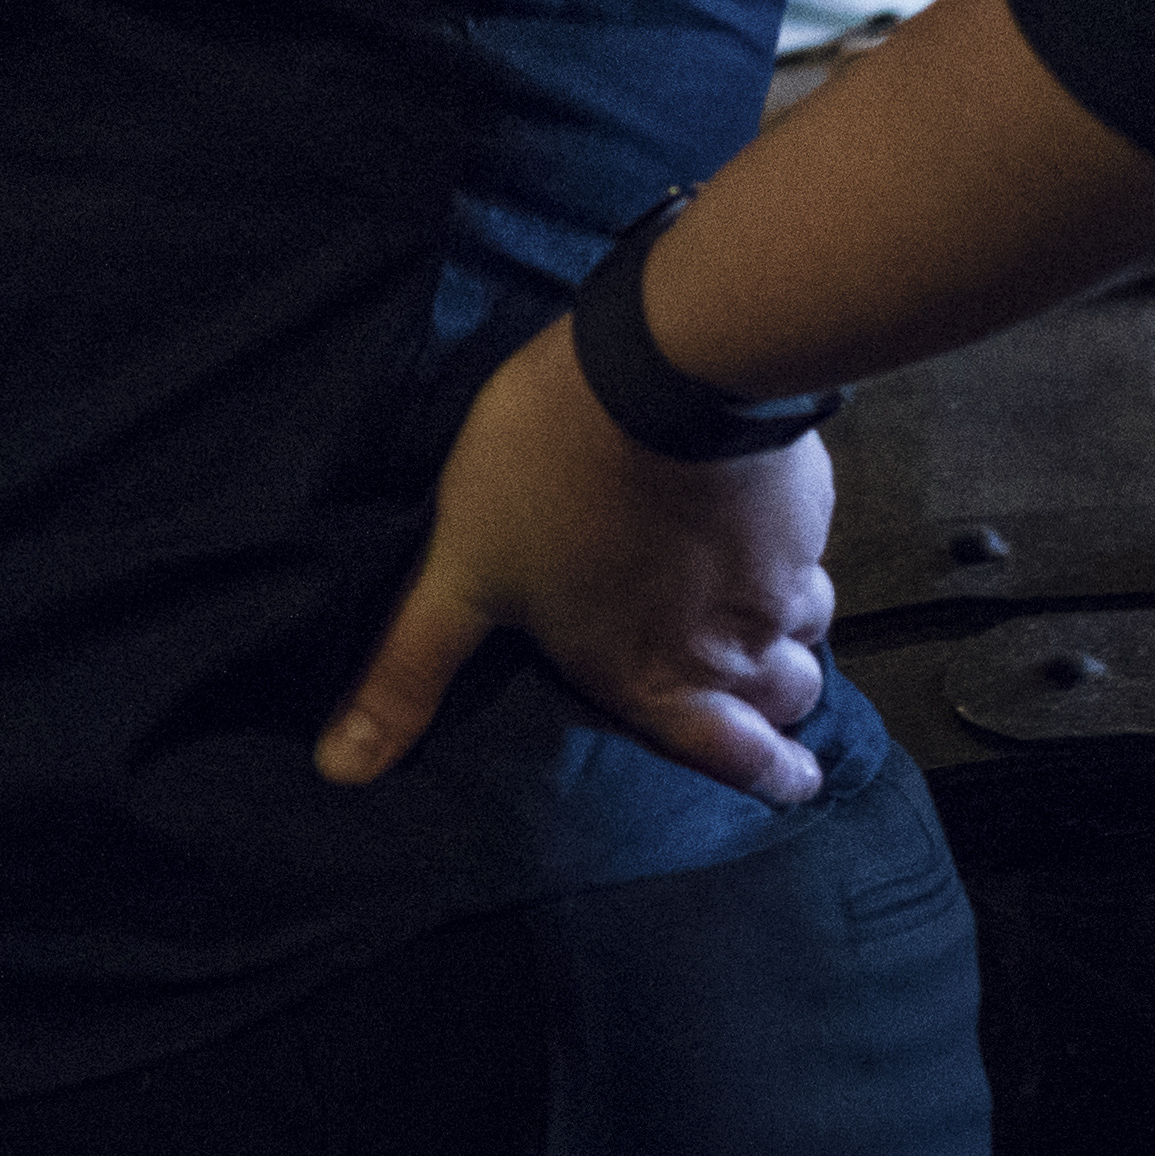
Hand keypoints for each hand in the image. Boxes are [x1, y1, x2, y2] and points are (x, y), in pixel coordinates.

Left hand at [312, 315, 839, 809]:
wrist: (660, 369)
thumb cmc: (549, 474)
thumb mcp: (460, 573)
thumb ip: (410, 671)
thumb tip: (340, 768)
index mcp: (650, 676)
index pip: (732, 757)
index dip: (769, 779)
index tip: (797, 786)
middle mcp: (730, 642)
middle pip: (787, 698)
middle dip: (779, 711)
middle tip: (774, 708)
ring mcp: (780, 573)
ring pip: (809, 627)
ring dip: (793, 636)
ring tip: (773, 623)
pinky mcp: (804, 503)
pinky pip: (814, 551)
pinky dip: (797, 558)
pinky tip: (765, 530)